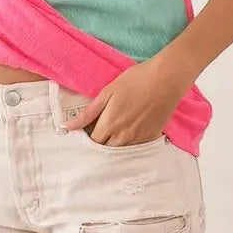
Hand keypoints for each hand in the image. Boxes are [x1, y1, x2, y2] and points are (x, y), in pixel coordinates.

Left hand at [62, 57, 190, 146]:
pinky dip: (129, 144)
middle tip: (99, 132)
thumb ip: (88, 113)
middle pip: (105, 151)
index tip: (86, 131)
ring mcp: (138, 140)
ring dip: (114, 146)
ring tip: (113, 132)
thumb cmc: (135, 81)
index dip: (87, 138)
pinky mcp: (151, 138)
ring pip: (120, 152)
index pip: (92, 143)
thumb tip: (67, 127)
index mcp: (109, 124)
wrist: (165, 80)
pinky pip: (136, 149)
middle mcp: (123, 137)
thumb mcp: (107, 93)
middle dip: (100, 144)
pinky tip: (129, 132)